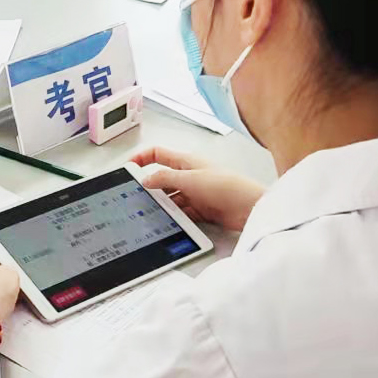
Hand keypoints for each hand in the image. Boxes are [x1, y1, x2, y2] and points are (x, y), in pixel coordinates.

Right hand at [133, 145, 265, 232]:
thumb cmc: (227, 187)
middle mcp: (190, 176)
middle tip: (136, 197)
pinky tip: (168, 222)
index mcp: (187, 161)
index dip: (142, 158)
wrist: (250, 208)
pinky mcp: (201, 210)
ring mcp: (195, 194)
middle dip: (150, 188)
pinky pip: (181, 213)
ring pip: (171, 199)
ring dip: (163, 206)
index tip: (128, 168)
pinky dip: (174, 218)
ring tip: (152, 213)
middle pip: (162, 179)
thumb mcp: (190, 180)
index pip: (158, 154)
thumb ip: (165, 179)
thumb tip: (146, 179)